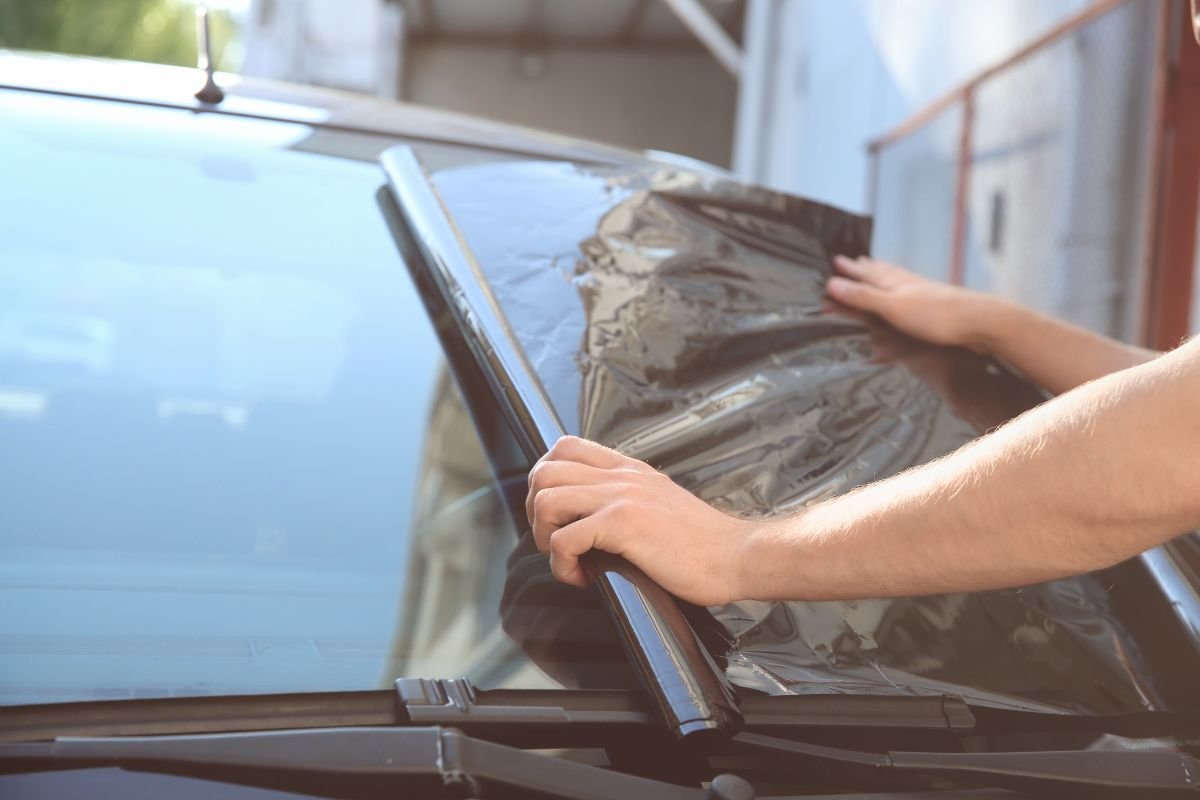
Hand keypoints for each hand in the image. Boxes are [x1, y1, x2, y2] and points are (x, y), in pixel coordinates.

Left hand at [526, 435, 756, 605]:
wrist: (737, 556)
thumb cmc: (703, 542)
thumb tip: (591, 518)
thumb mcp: (660, 502)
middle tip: (555, 542)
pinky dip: (562, 565)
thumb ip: (628, 498)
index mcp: (629, 469)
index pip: (564, 447)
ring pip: (546, 499)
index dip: (546, 482)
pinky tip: (584, 577)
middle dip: (535, 513)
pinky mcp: (624, 525)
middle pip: (544, 471)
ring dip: (543, 536)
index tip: (559, 517)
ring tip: (568, 559)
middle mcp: (621, 476)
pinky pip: (564, 540)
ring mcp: (622, 497)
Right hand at [826, 255, 1000, 351]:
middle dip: (867, 267)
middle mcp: (910, 284)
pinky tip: (910, 289)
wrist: (981, 322)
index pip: (867, 274)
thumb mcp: (893, 308)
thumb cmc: (937, 316)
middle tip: (855, 259)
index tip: (837, 262)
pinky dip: (904, 285)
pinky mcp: (939, 305)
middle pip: (884, 272)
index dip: (851, 270)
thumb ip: (864, 297)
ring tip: (878, 266)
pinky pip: (913, 288)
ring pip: (899, 278)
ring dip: (885, 272)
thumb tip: (833, 284)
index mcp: (896, 284)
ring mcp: (926, 293)